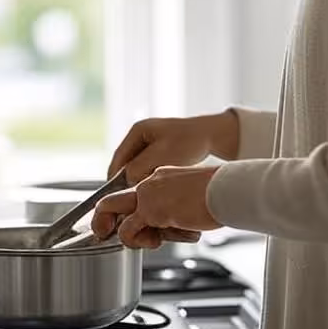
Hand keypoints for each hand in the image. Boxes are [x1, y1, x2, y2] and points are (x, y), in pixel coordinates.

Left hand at [91, 166, 221, 248]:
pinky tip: (152, 241)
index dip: (131, 213)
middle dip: (103, 218)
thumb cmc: (222, 194)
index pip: (136, 195)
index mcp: (162, 177)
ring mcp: (148, 195)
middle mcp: (151, 183)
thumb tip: (182, 227)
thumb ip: (180, 210)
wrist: (227, 189)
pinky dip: (133, 240)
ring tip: (148, 242)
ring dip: (125, 235)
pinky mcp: (150, 210)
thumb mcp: (196, 199)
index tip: (134, 226)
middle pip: (112, 199)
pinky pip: (127, 230)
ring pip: (112, 211)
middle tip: (103, 233)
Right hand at [107, 111, 238, 184]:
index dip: (114, 177)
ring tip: (142, 195)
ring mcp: (151, 141)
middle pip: (126, 162)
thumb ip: (139, 167)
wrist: (213, 135)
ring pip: (138, 166)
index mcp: (138, 130)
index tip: (114, 195)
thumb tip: (126, 180)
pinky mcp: (161, 150)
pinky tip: (155, 188)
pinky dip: (150, 177)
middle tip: (128, 198)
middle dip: (127, 180)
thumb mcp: (161, 155)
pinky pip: (149, 166)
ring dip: (139, 179)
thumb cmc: (189, 142)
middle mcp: (142, 135)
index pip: (118, 157)